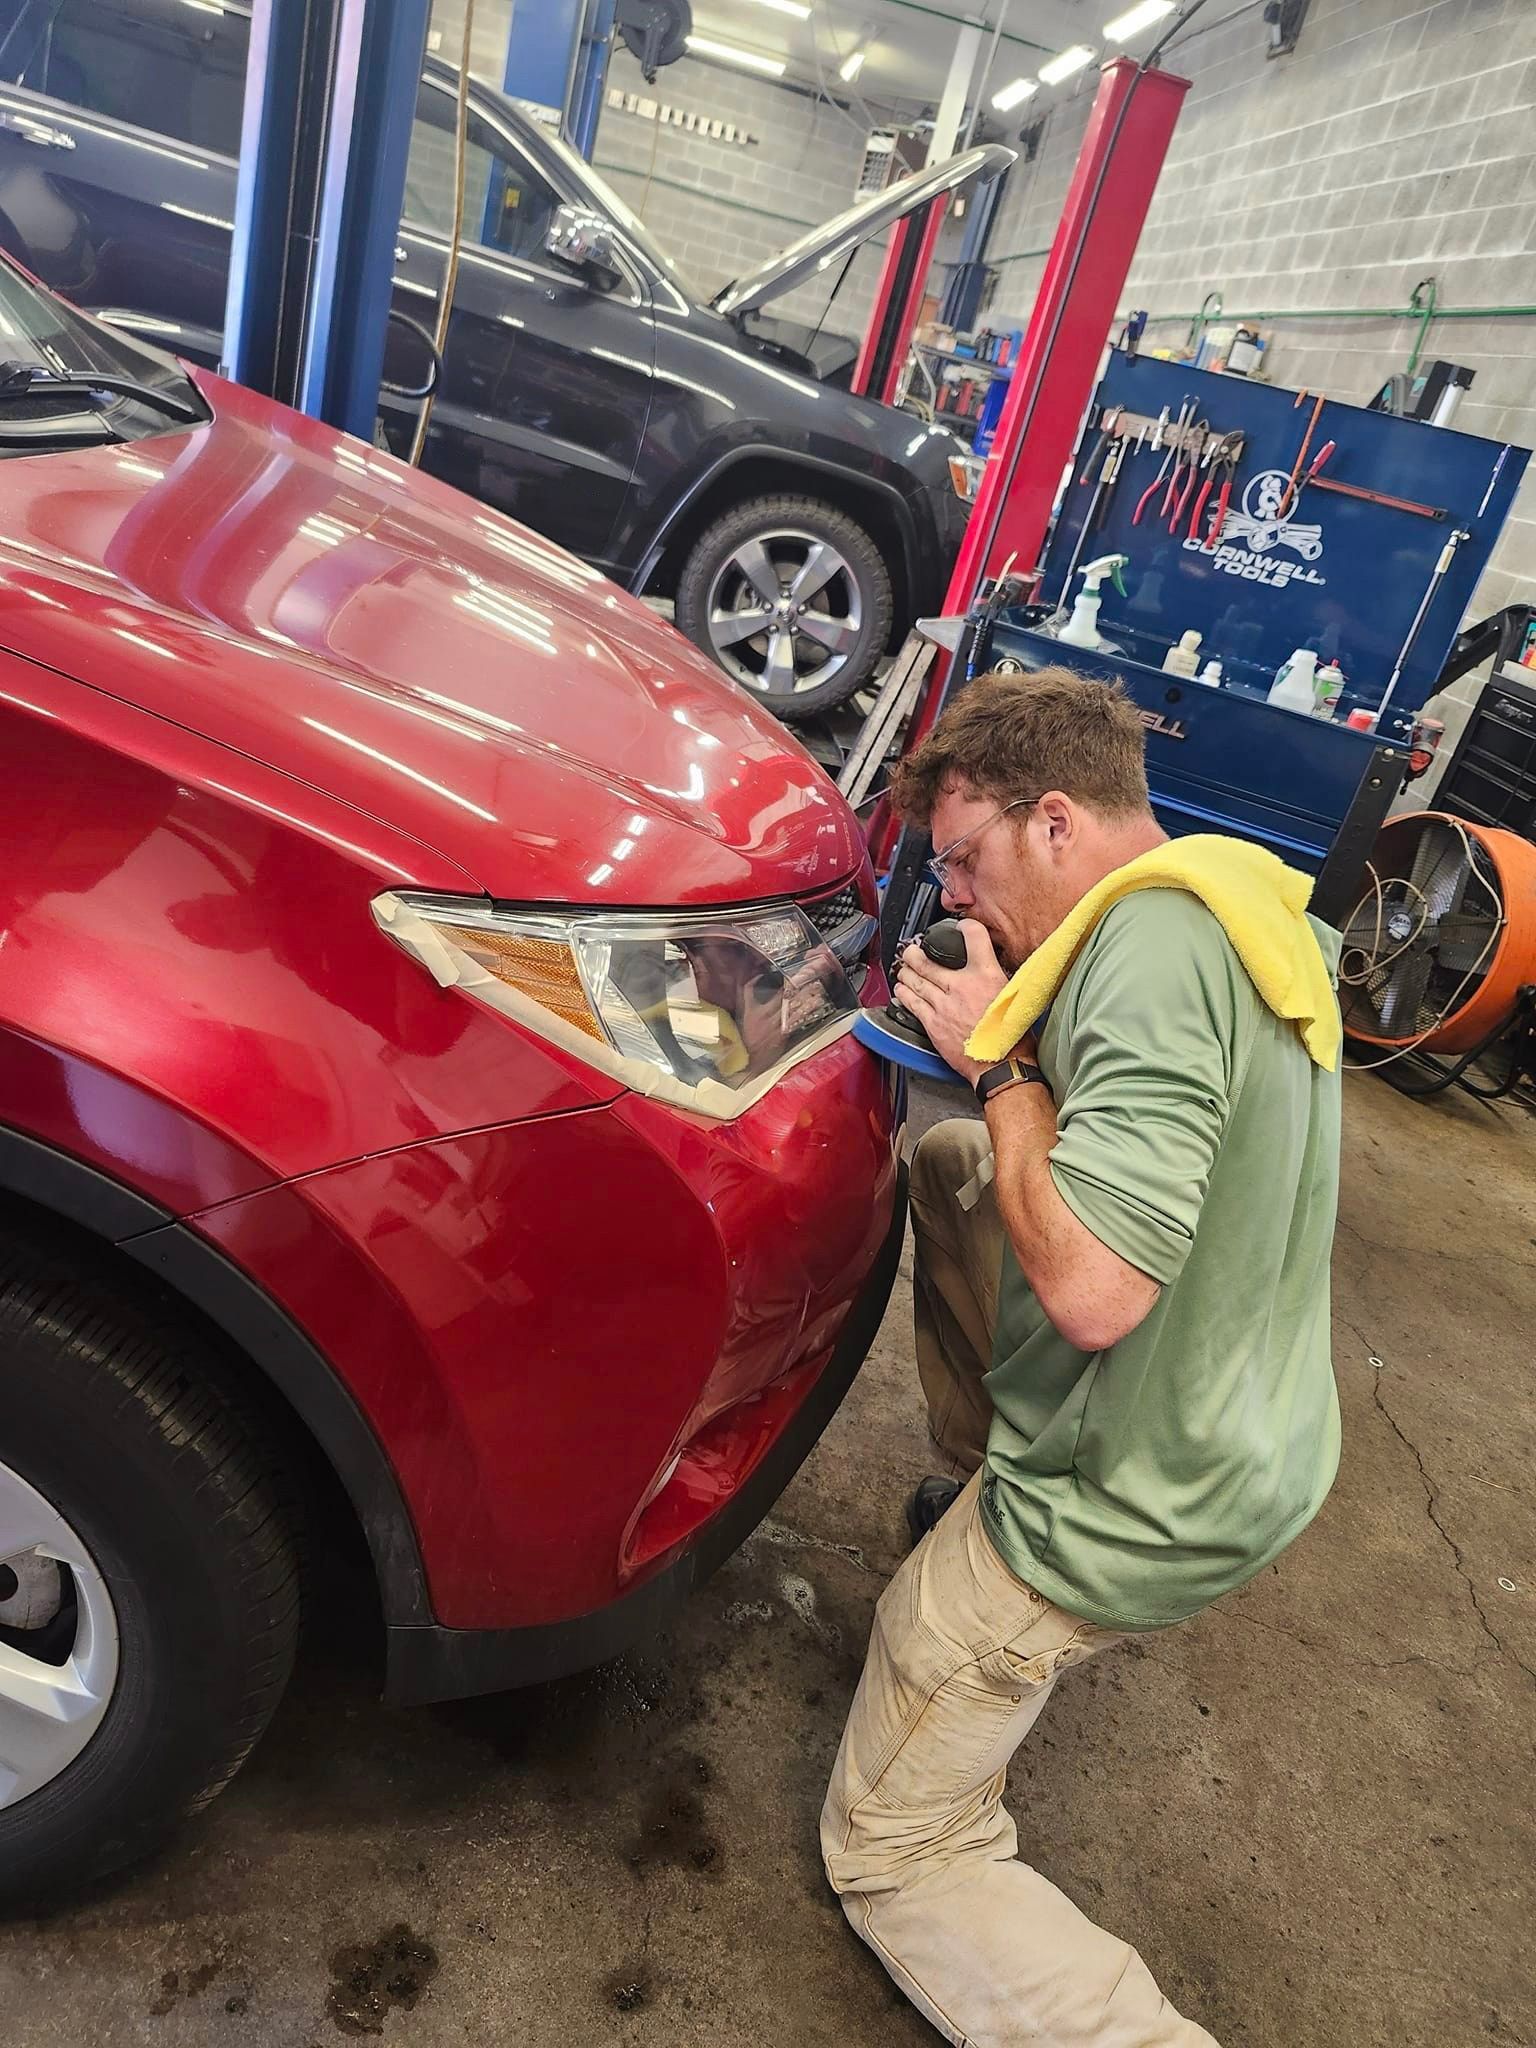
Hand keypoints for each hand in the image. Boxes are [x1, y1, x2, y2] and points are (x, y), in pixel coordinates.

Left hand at [894, 919, 1008, 1085]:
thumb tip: (992, 970)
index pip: (975, 936)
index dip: (967, 927)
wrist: (1001, 1063)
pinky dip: (904, 993)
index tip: (961, 927)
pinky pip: (912, 1003)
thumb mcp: (1017, 995)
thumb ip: (1000, 978)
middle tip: (911, 949)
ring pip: (916, 980)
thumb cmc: (1011, 1033)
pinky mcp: (933, 1023)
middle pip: (929, 960)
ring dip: (906, 971)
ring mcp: (944, 1005)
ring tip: (903, 967)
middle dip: (915, 952)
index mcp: (987, 975)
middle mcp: (962, 985)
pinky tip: (901, 989)